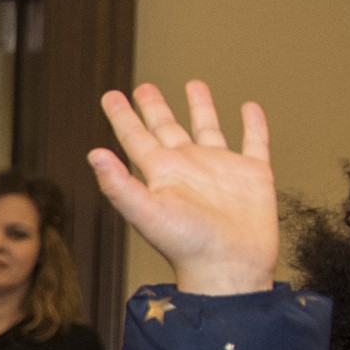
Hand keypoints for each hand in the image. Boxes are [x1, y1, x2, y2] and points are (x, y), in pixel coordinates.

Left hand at [88, 82, 277, 295]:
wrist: (230, 266)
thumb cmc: (186, 245)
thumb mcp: (146, 212)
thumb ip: (119, 185)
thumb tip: (94, 154)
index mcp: (161, 173)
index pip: (136, 137)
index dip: (122, 116)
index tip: (110, 95)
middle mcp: (188, 167)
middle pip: (167, 128)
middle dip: (155, 107)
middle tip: (143, 86)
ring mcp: (221, 169)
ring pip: (208, 129)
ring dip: (200, 107)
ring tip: (193, 84)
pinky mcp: (253, 174)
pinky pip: (254, 142)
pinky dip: (253, 124)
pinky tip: (249, 107)